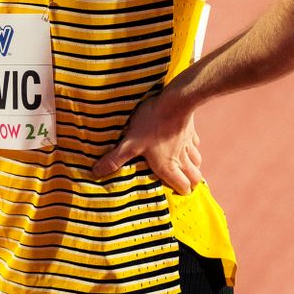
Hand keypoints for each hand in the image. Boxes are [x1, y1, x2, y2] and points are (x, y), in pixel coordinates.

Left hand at [89, 84, 204, 194]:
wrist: (174, 101)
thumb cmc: (152, 125)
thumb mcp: (130, 144)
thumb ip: (115, 160)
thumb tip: (96, 173)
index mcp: (169, 166)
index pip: (183, 187)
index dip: (181, 191)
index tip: (175, 193)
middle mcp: (182, 158)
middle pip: (195, 177)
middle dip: (190, 182)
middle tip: (182, 182)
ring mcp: (188, 144)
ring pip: (197, 161)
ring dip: (192, 165)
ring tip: (183, 166)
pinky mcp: (191, 131)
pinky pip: (194, 143)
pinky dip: (191, 146)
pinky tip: (183, 143)